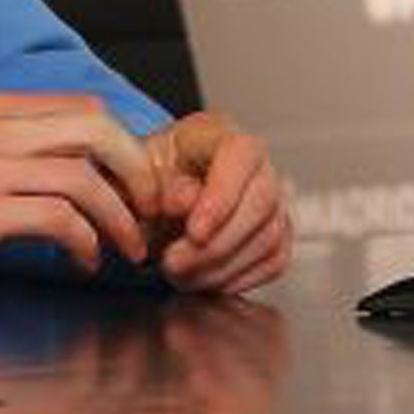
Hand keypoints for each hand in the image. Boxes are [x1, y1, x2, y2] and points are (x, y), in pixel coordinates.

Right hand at [0, 92, 160, 284]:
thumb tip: (58, 165)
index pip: (80, 108)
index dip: (123, 146)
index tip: (133, 183)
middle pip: (96, 128)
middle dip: (137, 172)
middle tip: (146, 210)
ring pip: (84, 176)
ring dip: (118, 218)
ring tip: (123, 248)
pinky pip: (57, 218)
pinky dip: (84, 242)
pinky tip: (81, 260)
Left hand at [141, 112, 290, 293]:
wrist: (154, 194)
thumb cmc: (145, 174)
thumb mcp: (136, 171)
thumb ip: (156, 183)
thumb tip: (182, 203)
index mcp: (220, 132)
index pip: (239, 156)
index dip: (221, 198)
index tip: (193, 232)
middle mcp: (257, 164)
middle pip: (259, 204)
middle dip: (216, 244)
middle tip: (173, 264)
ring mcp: (273, 199)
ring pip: (267, 237)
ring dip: (221, 266)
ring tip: (177, 275)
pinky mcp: (278, 231)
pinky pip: (272, 261)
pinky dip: (237, 277)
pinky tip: (202, 281)